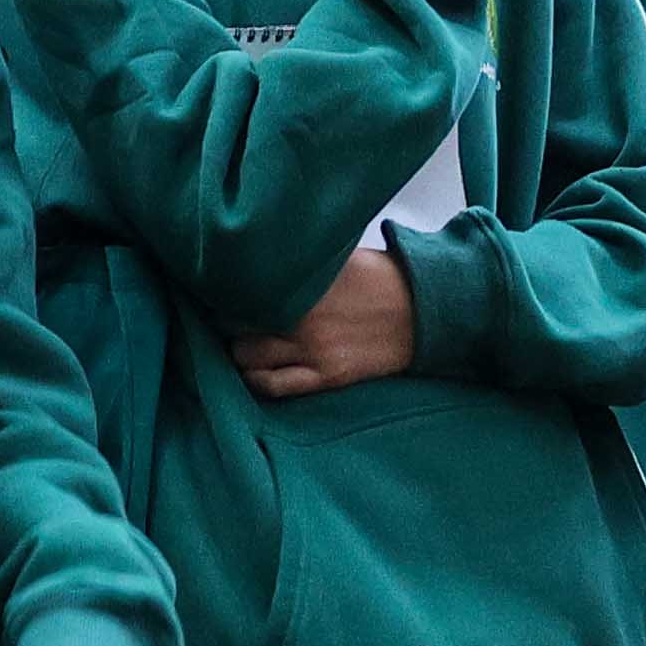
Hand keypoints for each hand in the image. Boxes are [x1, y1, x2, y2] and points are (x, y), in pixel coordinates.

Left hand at [229, 246, 424, 398]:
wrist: (423, 311)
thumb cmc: (379, 278)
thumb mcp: (337, 258)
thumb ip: (299, 266)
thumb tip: (261, 264)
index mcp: (304, 284)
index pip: (242, 290)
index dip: (227, 292)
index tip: (222, 292)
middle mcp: (303, 318)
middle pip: (236, 325)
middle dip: (228, 323)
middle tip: (229, 321)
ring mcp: (314, 350)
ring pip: (248, 358)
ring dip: (239, 353)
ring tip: (243, 346)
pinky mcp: (327, 376)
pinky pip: (274, 386)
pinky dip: (257, 379)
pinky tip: (255, 371)